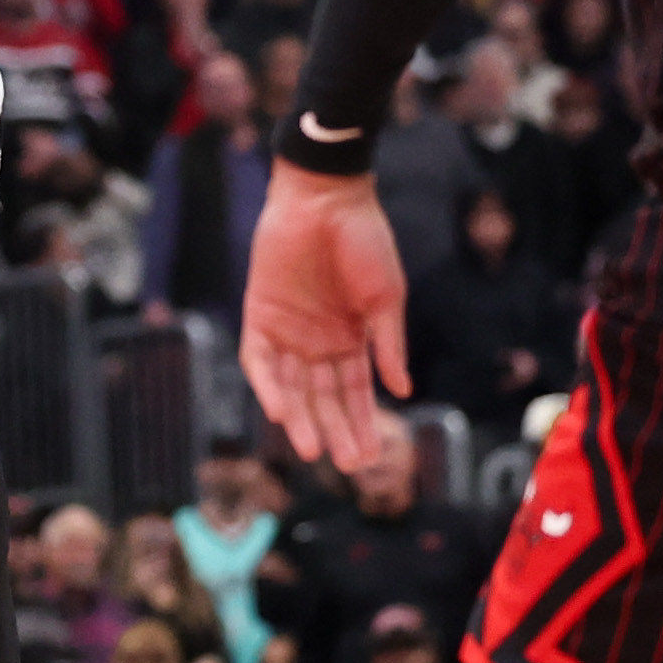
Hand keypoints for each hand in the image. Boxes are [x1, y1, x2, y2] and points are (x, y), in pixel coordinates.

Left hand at [237, 169, 417, 476]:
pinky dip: (269, 386)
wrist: (326, 196)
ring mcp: (287, 329)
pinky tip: (281, 413)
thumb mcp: (385, 298)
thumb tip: (403, 391)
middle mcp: (316, 341)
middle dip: (336, 430)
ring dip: (302, 419)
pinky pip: (259, 360)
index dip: (363, 424)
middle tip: (348, 465)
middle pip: (324, 397)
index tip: (371, 456)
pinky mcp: (259, 314)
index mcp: (350, 338)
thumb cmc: (364, 240)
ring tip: (315, 450)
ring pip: (292, 387)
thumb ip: (388, 344)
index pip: (355, 392)